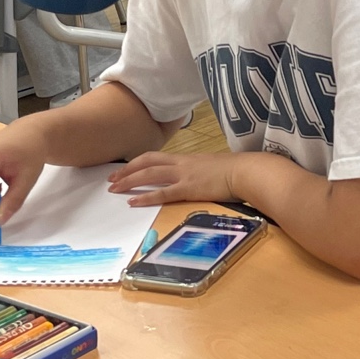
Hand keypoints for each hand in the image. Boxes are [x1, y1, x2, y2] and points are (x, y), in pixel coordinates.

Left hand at [106, 151, 236, 205]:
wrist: (248, 172)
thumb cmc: (237, 171)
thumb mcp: (214, 168)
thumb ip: (201, 172)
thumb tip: (198, 179)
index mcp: (187, 159)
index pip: (155, 157)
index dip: (137, 162)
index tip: (124, 169)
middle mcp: (182, 164)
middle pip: (146, 162)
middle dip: (126, 170)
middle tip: (111, 178)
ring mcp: (185, 175)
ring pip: (149, 175)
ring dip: (129, 181)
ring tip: (115, 189)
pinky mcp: (190, 189)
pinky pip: (163, 193)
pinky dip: (146, 196)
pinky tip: (134, 201)